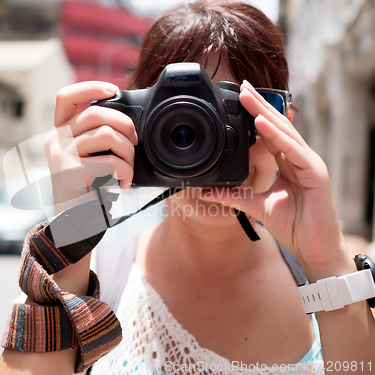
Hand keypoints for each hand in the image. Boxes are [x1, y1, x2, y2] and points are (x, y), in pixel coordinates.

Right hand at [44, 81, 137, 212]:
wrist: (73, 222)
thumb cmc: (87, 190)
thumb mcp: (88, 158)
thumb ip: (97, 139)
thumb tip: (127, 125)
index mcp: (60, 133)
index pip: (66, 97)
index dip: (90, 86)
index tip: (113, 89)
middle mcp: (56, 140)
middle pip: (96, 112)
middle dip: (124, 124)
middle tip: (134, 142)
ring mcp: (61, 154)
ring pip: (106, 134)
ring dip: (127, 151)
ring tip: (128, 168)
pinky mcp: (70, 171)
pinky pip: (110, 162)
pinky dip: (125, 172)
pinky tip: (124, 183)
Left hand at [200, 80, 354, 280]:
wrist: (314, 249)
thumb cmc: (293, 226)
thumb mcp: (255, 207)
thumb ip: (234, 196)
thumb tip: (207, 191)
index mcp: (287, 163)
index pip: (268, 134)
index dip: (254, 116)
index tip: (237, 99)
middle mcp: (298, 159)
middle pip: (276, 127)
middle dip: (258, 106)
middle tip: (241, 86)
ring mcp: (308, 164)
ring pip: (285, 133)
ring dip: (265, 114)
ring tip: (248, 98)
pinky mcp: (316, 174)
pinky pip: (294, 151)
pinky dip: (278, 137)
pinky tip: (263, 124)